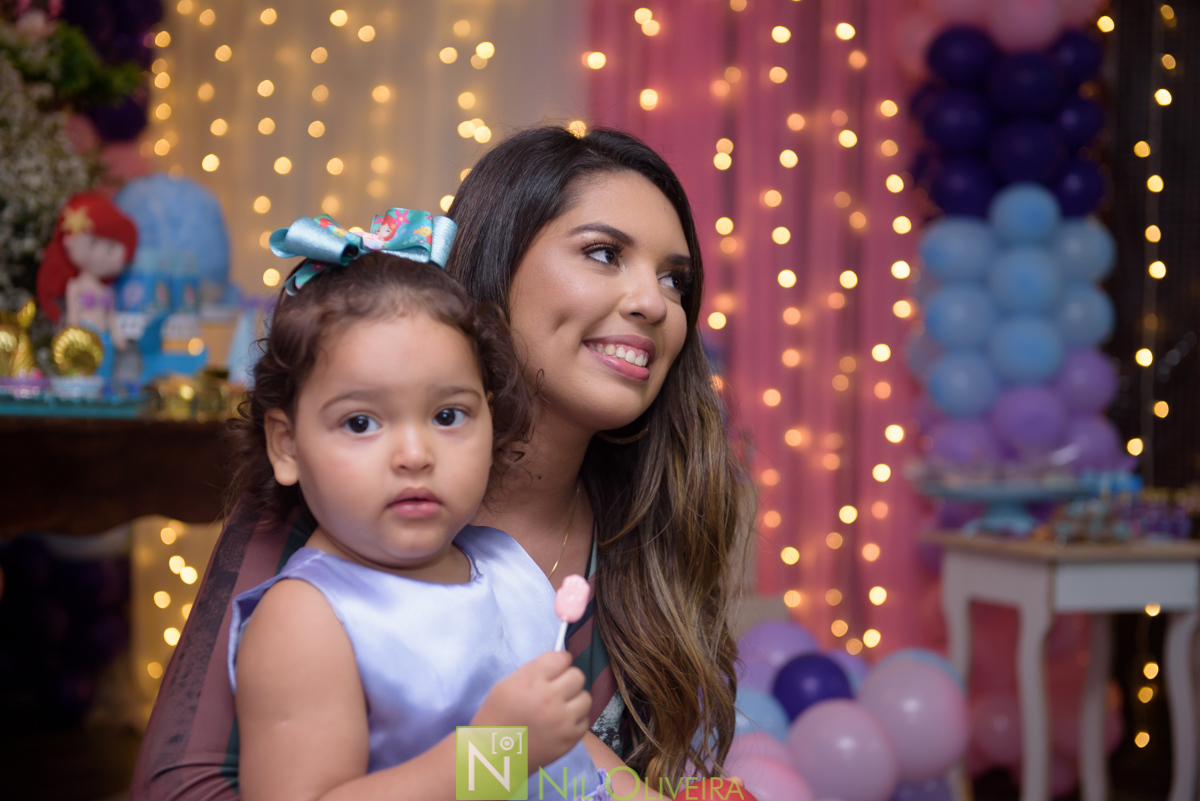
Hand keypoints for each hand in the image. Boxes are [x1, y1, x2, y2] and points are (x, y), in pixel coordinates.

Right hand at [471, 651, 590, 770]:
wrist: (494, 755)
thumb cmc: (497, 716)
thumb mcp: (507, 684)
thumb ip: (534, 671)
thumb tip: (557, 663)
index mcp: (531, 681)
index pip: (561, 658)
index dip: (559, 661)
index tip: (555, 668)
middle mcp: (550, 698)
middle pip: (577, 676)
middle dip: (567, 679)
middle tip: (556, 688)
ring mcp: (562, 721)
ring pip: (586, 697)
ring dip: (574, 699)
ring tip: (561, 706)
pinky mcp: (570, 739)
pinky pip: (585, 720)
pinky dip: (575, 720)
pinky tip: (561, 722)